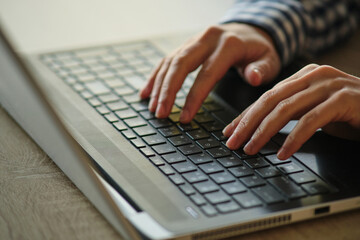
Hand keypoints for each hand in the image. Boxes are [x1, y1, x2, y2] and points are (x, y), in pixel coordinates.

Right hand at [140, 23, 280, 122]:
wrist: (249, 29)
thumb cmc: (259, 50)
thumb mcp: (270, 59)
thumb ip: (262, 69)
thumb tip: (253, 77)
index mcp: (228, 45)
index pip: (207, 73)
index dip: (194, 97)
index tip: (185, 118)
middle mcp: (207, 39)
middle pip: (181, 64)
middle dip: (168, 91)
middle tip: (160, 114)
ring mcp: (194, 40)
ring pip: (170, 61)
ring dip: (159, 85)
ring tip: (153, 108)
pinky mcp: (186, 44)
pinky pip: (167, 59)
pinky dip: (156, 76)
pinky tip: (147, 92)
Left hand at [223, 64, 359, 159]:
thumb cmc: (347, 112)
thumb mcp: (312, 111)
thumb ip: (289, 114)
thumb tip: (257, 129)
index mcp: (303, 76)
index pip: (266, 96)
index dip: (245, 115)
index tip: (230, 131)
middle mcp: (314, 75)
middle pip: (270, 100)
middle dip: (247, 123)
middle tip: (233, 142)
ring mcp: (329, 85)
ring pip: (286, 109)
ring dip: (264, 132)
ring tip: (251, 149)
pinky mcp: (343, 99)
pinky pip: (310, 121)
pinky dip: (294, 139)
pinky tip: (283, 154)